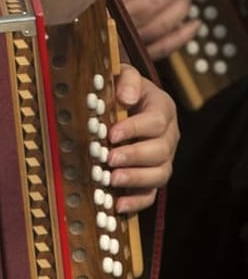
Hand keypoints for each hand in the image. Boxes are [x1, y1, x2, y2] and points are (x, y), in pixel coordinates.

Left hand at [105, 65, 178, 213]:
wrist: (126, 99)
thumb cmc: (122, 87)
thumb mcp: (124, 74)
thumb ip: (127, 80)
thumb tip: (126, 98)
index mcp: (163, 110)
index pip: (155, 122)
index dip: (134, 129)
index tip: (111, 134)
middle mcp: (168, 137)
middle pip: (160, 151)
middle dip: (134, 156)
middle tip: (109, 158)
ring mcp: (163, 159)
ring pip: (159, 174)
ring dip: (136, 179)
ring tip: (112, 180)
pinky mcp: (153, 176)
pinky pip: (151, 194)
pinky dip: (137, 202)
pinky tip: (118, 205)